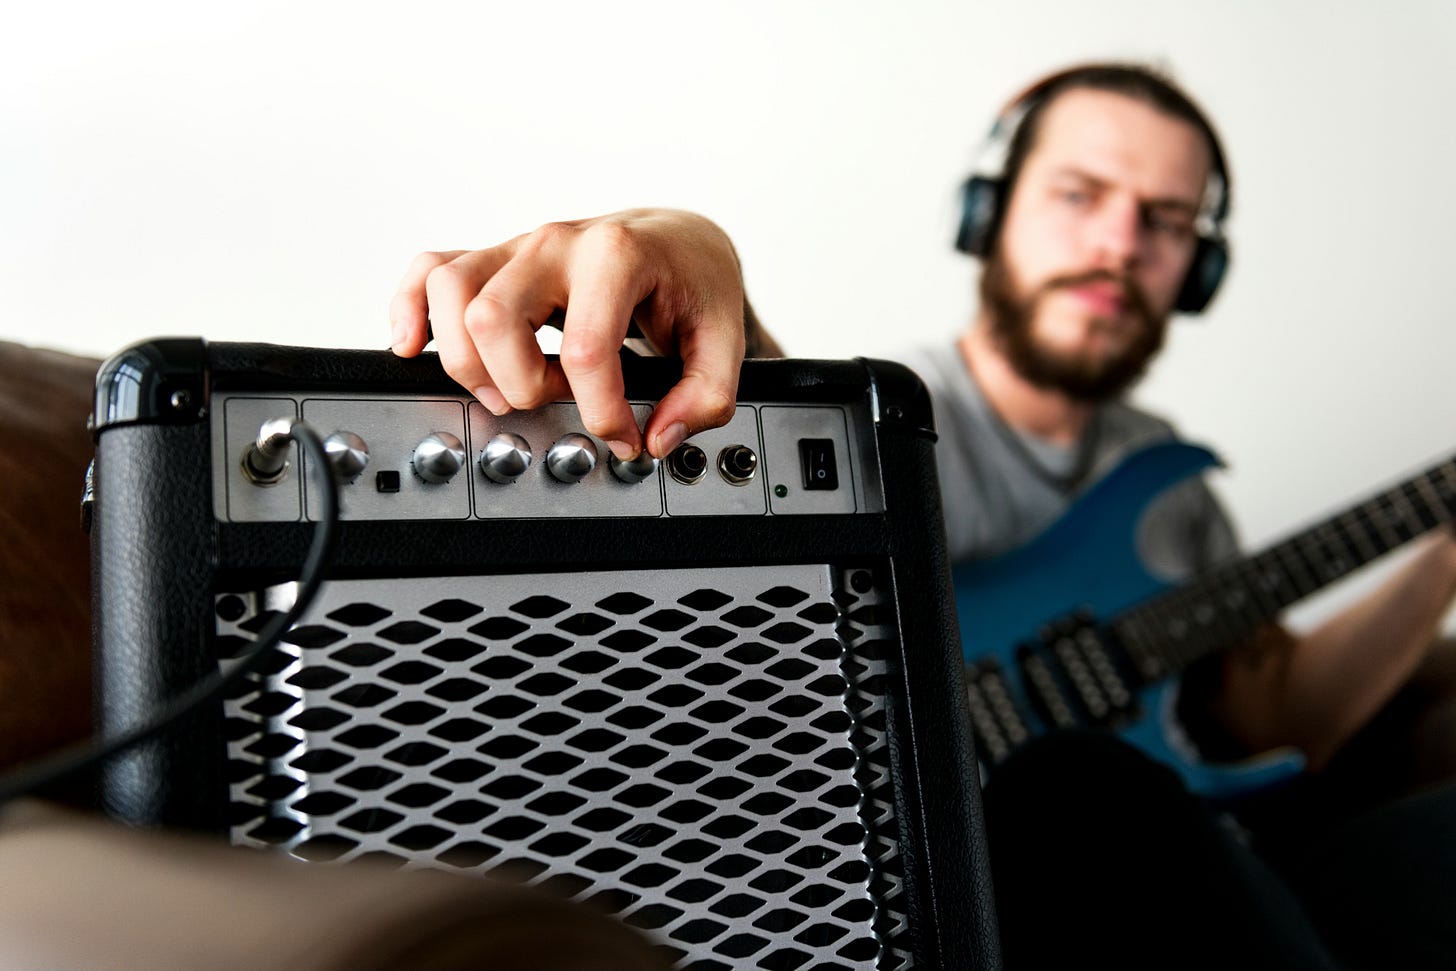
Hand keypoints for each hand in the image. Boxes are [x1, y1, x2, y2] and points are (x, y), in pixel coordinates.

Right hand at [389, 209, 745, 459]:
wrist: (679, 242)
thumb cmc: (692, 283)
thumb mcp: (723, 341)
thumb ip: (705, 396)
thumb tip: (659, 435)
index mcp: (617, 255)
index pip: (586, 350)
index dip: (602, 412)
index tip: (625, 436)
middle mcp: (558, 243)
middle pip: (493, 318)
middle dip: (520, 384)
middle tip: (558, 401)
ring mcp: (520, 248)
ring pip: (451, 294)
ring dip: (470, 360)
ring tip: (510, 386)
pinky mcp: (496, 260)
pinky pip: (430, 271)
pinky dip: (411, 309)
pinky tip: (415, 346)